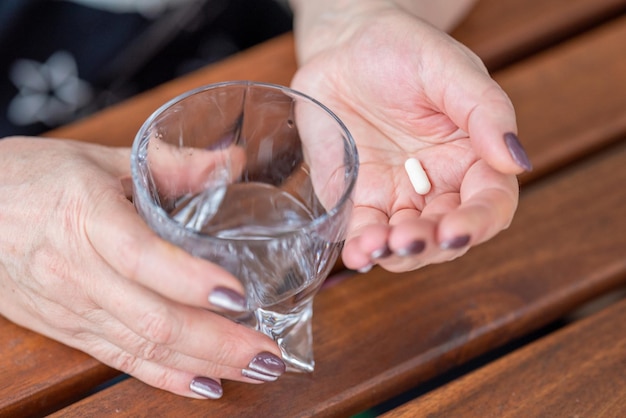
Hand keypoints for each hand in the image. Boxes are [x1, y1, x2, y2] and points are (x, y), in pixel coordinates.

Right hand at [0, 137, 283, 398]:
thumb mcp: (99, 161)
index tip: (239, 294)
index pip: (143, 259)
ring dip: (205, 364)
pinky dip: (166, 377)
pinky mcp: (69, 329)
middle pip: (153, 319)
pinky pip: (121, 359)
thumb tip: (234, 161)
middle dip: (219, 342)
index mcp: (86, 219)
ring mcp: (72, 309)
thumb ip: (172, 164)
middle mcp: (78, 273)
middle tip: (270, 353)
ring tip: (258, 370)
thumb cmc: (31, 179)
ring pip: (144, 346)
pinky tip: (207, 386)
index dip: (192, 281)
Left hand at [290, 3, 530, 271]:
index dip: (477, 223)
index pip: (489, 203)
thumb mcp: (448, 69)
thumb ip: (484, 111)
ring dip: (395, 254)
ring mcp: (396, 197)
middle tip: (408, 238)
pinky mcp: (358, 199)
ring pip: (406, 244)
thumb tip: (516, 161)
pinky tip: (357, 254)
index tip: (454, 230)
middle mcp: (438, 186)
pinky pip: (363, 232)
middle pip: (446, 235)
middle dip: (429, 245)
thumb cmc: (403, 51)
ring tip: (377, 246)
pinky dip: (361, 249)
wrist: (346, 48)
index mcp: (472, 157)